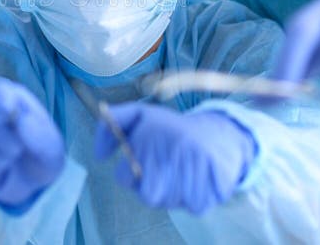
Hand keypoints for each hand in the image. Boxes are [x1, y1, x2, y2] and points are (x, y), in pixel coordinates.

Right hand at [0, 79, 64, 210]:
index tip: (10, 117)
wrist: (31, 183)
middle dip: (4, 146)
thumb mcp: (52, 148)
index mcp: (12, 98)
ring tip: (7, 163)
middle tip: (18, 152)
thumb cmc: (42, 156)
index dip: (2, 104)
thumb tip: (20, 121)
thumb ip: (39, 134)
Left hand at [95, 103, 255, 213]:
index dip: (129, 172)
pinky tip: (197, 179)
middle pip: (148, 195)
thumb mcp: (141, 115)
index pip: (124, 176)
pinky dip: (194, 197)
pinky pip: (194, 206)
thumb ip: (111, 126)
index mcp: (151, 136)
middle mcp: (172, 153)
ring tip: (182, 171)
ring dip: (173, 192)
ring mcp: (194, 171)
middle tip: (164, 170)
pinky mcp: (213, 187)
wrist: (221, 132)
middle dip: (152, 186)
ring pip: (169, 202)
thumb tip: (98, 155)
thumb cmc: (172, 128)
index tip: (142, 162)